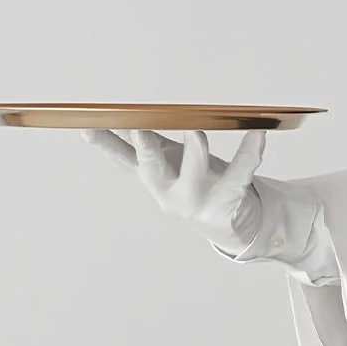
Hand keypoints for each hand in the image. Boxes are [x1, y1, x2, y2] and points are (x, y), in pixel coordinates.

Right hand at [82, 129, 265, 253]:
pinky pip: (241, 173)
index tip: (88, 127)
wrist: (227, 224)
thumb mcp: (166, 167)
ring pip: (195, 175)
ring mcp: (199, 201)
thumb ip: (140, 147)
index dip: (105, 144)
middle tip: (140, 131)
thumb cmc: (194, 186)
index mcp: (154, 180)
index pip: (123, 160)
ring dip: (194, 153)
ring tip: (196, 132)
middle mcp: (171, 194)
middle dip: (146, 151)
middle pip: (152, 172)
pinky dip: (250, 152)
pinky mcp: (227, 202)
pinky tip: (258, 133)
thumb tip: (109, 121)